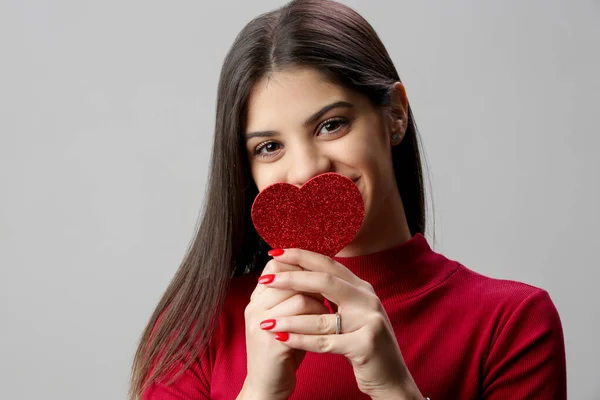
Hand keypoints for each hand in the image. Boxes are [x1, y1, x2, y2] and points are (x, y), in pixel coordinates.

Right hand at [242, 257, 329, 398]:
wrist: (267, 387)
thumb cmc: (283, 352)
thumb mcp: (285, 319)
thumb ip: (294, 296)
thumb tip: (320, 271)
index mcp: (257, 298)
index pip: (276, 265)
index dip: (300, 265)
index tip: (319, 275)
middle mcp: (254, 307)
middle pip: (288, 276)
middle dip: (314, 283)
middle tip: (329, 293)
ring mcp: (260, 324)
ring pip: (299, 297)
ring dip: (320, 303)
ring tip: (328, 312)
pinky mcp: (271, 342)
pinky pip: (301, 321)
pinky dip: (319, 321)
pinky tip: (327, 328)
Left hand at [256, 248, 422, 399]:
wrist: (391, 377)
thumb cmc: (363, 343)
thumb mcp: (352, 312)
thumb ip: (334, 293)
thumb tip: (300, 271)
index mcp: (362, 288)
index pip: (328, 264)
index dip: (301, 256)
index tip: (275, 252)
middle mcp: (368, 299)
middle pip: (325, 282)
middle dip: (291, 279)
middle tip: (265, 280)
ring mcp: (370, 322)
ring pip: (322, 317)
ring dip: (290, 319)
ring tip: (266, 322)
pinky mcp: (366, 346)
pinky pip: (325, 342)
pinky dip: (301, 341)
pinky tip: (282, 339)